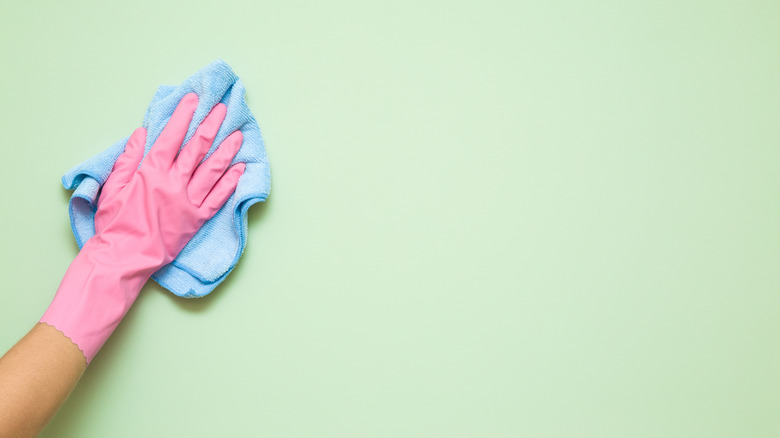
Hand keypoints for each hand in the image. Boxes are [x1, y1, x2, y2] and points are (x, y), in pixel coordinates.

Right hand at [95, 92, 244, 272]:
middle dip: (211, 125)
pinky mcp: (197, 219)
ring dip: (227, 151)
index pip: (171, 137)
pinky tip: (240, 169)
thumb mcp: (113, 187)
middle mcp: (173, 184)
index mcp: (151, 173)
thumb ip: (128, 159)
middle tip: (222, 109)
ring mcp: (188, 202)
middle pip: (197, 149)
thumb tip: (140, 133)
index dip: (183, 116)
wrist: (124, 257)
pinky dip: (230, 183)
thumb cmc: (115, 224)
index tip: (193, 100)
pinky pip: (218, 198)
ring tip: (238, 135)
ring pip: (212, 171)